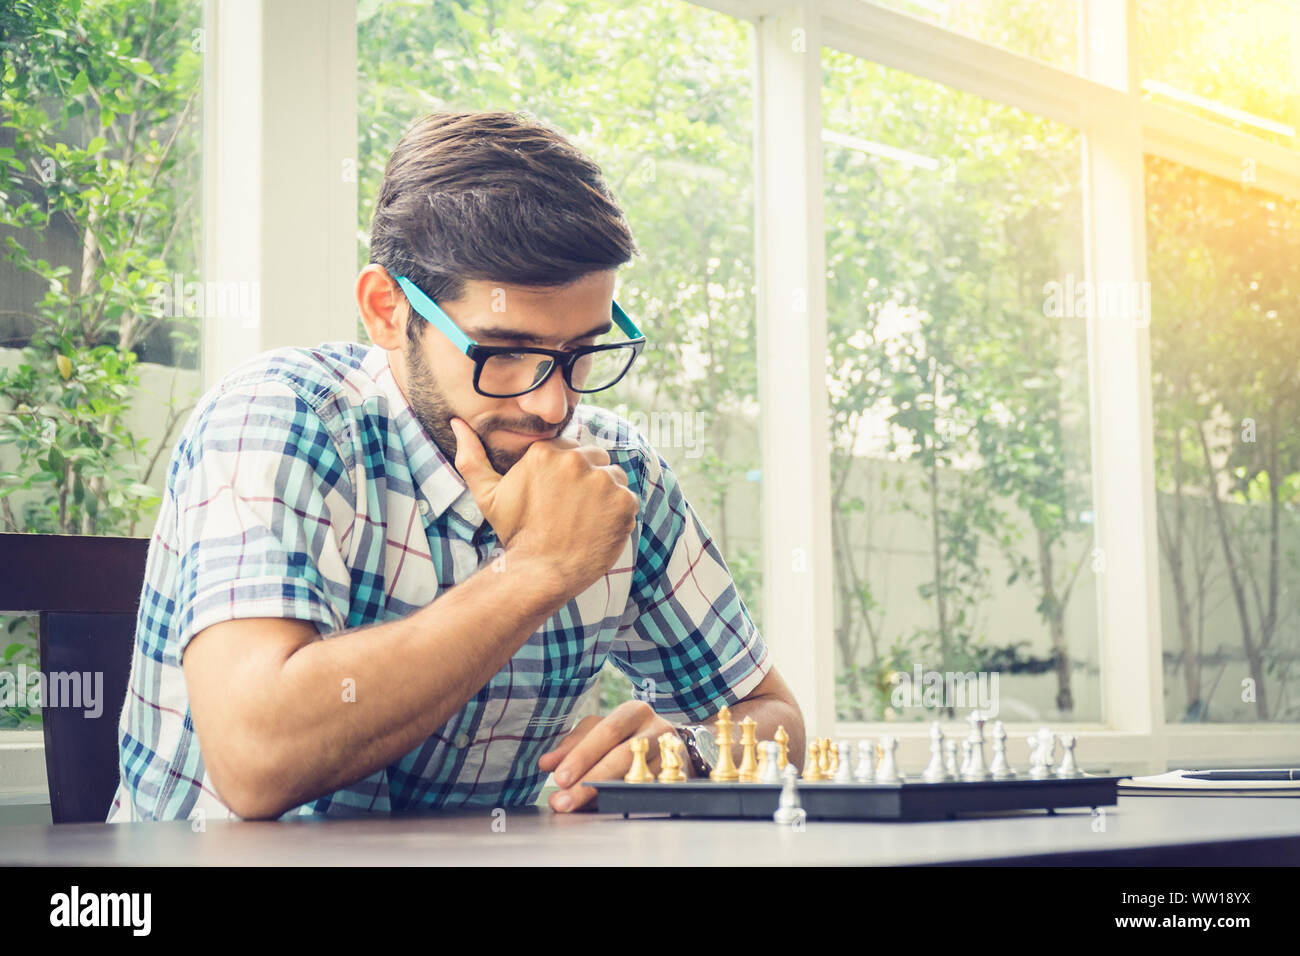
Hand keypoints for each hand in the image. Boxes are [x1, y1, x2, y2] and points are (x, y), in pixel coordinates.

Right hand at [449, 418, 639, 597]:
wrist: (541, 573)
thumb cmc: (515, 534)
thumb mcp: (488, 495)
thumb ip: (472, 458)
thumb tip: (457, 424)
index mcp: (546, 452)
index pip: (568, 450)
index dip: (564, 475)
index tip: (556, 497)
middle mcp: (576, 461)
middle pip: (593, 459)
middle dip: (585, 480)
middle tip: (571, 510)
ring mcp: (603, 481)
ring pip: (612, 478)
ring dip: (604, 495)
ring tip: (585, 520)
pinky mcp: (623, 501)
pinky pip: (627, 498)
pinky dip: (618, 513)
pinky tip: (598, 529)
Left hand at [537, 700, 677, 811]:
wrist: (676, 747)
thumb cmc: (628, 736)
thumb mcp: (601, 731)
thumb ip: (573, 745)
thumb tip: (546, 763)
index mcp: (635, 712)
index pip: (608, 732)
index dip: (583, 755)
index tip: (559, 777)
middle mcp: (657, 731)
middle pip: (623, 757)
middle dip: (590, 781)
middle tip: (563, 801)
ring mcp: (671, 757)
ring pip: (637, 780)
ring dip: (603, 797)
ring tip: (577, 808)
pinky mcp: (679, 780)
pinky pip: (649, 795)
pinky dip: (622, 804)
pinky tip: (603, 810)